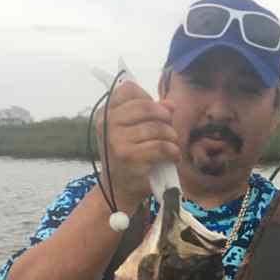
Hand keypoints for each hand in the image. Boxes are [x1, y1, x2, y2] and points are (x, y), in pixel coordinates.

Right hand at [95, 80, 180, 213]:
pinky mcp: (131, 157)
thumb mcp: (131, 133)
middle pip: (147, 107)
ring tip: (172, 147)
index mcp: (105, 113)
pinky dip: (173, 151)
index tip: (155, 113)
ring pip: (158, 128)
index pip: (128, 89)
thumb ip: (148, 115)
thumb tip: (170, 104)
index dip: (147, 98)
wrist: (119, 190)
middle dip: (165, 118)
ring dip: (172, 137)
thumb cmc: (128, 158)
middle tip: (169, 131)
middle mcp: (108, 124)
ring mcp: (117, 141)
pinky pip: (162, 146)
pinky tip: (173, 157)